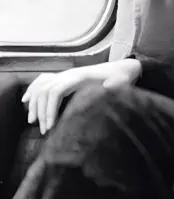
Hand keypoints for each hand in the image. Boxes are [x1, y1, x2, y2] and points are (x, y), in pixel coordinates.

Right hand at [21, 59, 141, 134]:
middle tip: (44, 130)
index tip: (50, 126)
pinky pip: (43, 81)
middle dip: (42, 111)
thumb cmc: (121, 77)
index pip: (56, 90)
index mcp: (79, 76)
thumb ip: (114, 85)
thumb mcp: (121, 81)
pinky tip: (26, 100)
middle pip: (46, 91)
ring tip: (33, 121)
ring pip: (42, 87)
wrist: (122, 68)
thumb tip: (109, 88)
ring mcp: (66, 74)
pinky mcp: (66, 77)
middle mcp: (69, 74)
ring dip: (35, 103)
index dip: (50, 108)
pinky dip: (33, 90)